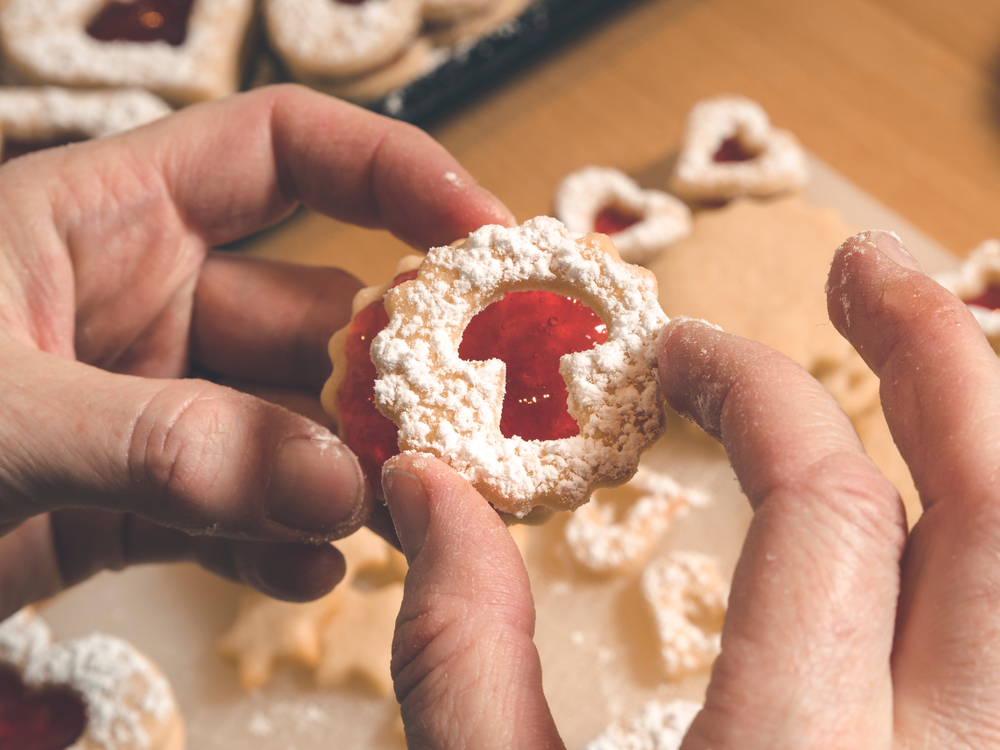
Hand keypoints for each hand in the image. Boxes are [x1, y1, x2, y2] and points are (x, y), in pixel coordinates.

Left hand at [0, 84, 513, 618]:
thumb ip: (163, 442)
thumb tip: (334, 484)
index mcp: (107, 218)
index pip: (287, 152)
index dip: (396, 174)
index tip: (486, 237)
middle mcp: (145, 303)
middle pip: (314, 311)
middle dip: (384, 369)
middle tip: (454, 429)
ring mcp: (151, 407)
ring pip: (289, 425)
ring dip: (344, 472)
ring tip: (395, 518)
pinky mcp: (137, 500)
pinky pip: (241, 509)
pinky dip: (280, 539)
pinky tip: (309, 569)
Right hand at [383, 230, 999, 747]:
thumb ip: (462, 652)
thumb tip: (427, 487)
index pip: (821, 510)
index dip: (751, 392)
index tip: (679, 354)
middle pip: (991, 510)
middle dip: (935, 356)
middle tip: (865, 269)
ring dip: (980, 427)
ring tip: (916, 341)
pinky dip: (979, 523)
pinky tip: (932, 489)